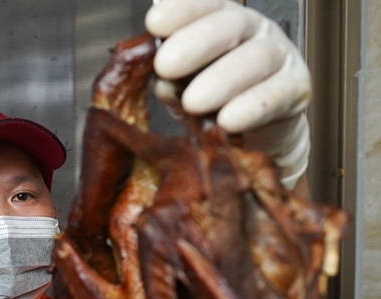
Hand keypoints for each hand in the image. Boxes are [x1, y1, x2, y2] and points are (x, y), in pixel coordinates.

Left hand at [146, 0, 311, 187]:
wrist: (254, 133)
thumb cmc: (214, 102)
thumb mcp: (184, 89)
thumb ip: (171, 82)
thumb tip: (161, 83)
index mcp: (221, 22)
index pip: (204, 5)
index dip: (182, 10)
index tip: (154, 22)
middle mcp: (253, 31)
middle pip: (230, 25)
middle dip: (196, 43)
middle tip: (165, 64)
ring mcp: (278, 56)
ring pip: (256, 59)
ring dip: (221, 80)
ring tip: (192, 102)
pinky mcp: (296, 88)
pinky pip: (278, 94)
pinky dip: (252, 107)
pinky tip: (229, 120)